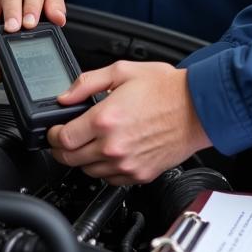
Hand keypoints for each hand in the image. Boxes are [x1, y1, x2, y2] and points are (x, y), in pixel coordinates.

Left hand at [47, 62, 211, 184]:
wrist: (199, 108)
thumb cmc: (167, 89)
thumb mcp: (124, 71)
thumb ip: (88, 82)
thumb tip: (65, 96)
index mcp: (104, 119)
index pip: (61, 139)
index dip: (52, 134)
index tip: (55, 130)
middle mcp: (112, 146)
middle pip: (69, 159)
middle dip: (62, 149)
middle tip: (67, 138)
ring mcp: (126, 164)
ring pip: (87, 172)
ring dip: (84, 159)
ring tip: (93, 143)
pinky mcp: (139, 175)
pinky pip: (110, 180)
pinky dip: (105, 169)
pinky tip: (112, 153)